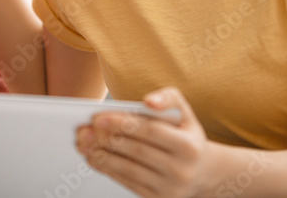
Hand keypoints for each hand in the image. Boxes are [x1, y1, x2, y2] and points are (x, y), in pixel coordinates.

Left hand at [75, 87, 209, 197]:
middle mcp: (181, 170)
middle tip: (84, 131)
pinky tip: (95, 158)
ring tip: (84, 145)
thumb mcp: (185, 113)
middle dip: (107, 140)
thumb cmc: (185, 135)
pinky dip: (108, 170)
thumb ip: (169, 98)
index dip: (123, 124)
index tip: (98, 118)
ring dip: (103, 157)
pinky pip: (129, 183)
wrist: (202, 171)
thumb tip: (149, 100)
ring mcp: (170, 188)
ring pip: (129, 170)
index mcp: (189, 146)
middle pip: (137, 151)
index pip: (150, 132)